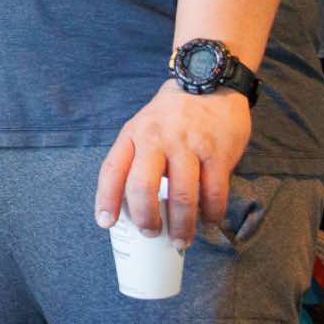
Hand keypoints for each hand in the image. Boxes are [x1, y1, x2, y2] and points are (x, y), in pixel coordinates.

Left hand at [95, 81, 248, 246]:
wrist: (209, 83)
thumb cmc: (171, 116)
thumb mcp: (143, 128)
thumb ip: (136, 159)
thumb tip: (131, 205)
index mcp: (133, 135)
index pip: (112, 170)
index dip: (106, 199)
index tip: (105, 223)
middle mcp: (156, 139)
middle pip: (143, 187)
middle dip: (146, 219)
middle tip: (151, 234)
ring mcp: (188, 145)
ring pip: (182, 196)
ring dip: (182, 225)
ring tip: (182, 240)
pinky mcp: (217, 152)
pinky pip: (214, 192)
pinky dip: (212, 213)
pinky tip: (210, 221)